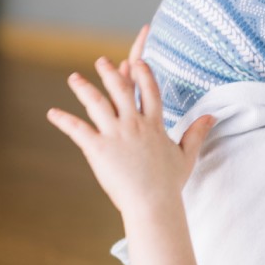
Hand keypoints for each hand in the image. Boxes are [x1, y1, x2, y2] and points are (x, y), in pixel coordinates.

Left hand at [46, 52, 215, 217]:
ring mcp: (115, 135)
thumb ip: (197, 133)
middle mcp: (134, 125)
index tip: (137, 62)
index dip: (143, 74)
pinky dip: (63, 120)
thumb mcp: (186, 156)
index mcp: (154, 125)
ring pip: (97, 103)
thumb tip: (212, 116)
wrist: (153, 203)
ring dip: (84, 88)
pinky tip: (52, 113)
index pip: (149, 92)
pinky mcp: (98, 148)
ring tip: (74, 78)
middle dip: (111, 73)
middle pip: (121, 90)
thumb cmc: (170, 183)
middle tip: (101, 61)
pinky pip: (77, 129)